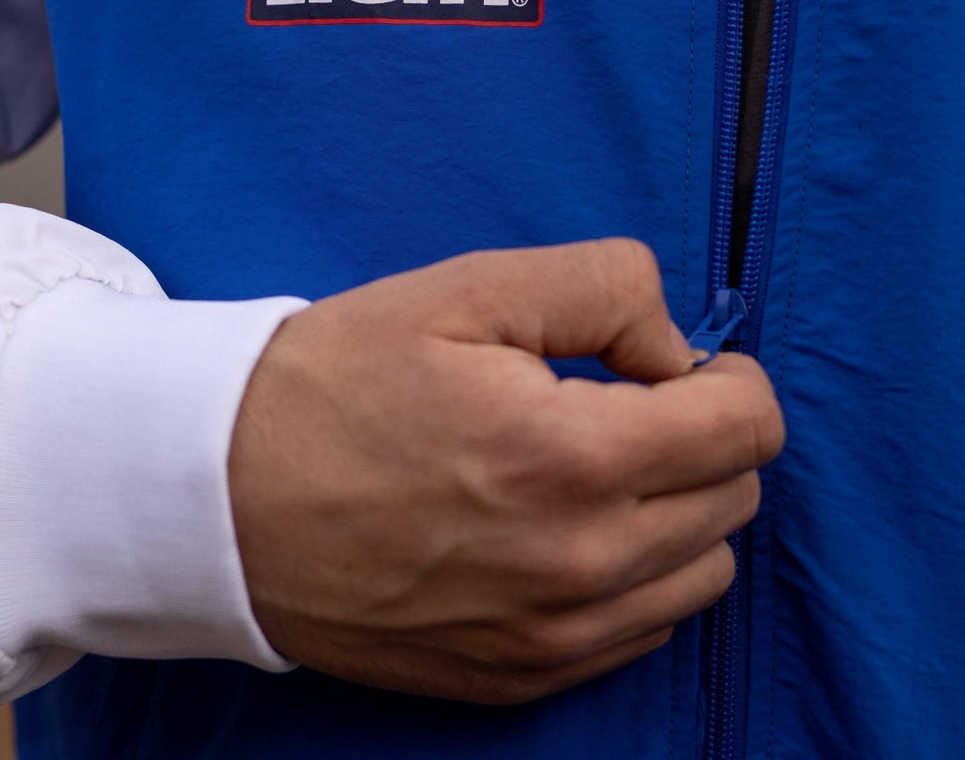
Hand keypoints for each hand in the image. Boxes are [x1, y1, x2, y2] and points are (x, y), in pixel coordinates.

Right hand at [228, 239, 785, 704]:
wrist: (215, 499)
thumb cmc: (332, 383)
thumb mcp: (464, 288)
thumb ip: (604, 287)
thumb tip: (678, 349)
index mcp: (571, 458)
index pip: (749, 427)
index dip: (727, 377)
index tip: (672, 363)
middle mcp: (579, 564)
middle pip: (735, 499)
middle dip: (697, 438)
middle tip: (614, 404)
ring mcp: (551, 635)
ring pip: (703, 575)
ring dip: (674, 514)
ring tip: (586, 470)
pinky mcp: (518, 677)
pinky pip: (642, 632)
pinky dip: (630, 578)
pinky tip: (557, 531)